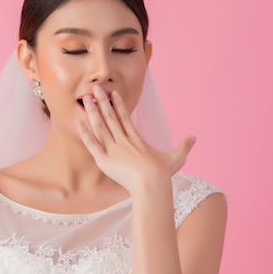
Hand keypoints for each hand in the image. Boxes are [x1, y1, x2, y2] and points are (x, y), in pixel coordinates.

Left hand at [76, 86, 195, 190]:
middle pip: (110, 118)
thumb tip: (194, 137)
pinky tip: (78, 122)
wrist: (151, 185)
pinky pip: (92, 144)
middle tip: (94, 88)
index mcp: (137, 139)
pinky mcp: (104, 160)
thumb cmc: (162, 174)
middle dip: (102, 102)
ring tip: (85, 98)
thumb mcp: (176, 158)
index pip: (125, 118)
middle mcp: (123, 141)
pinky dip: (85, 133)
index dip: (119, 105)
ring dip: (92, 112)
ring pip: (100, 127)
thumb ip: (184, 147)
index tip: (113, 93)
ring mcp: (113, 150)